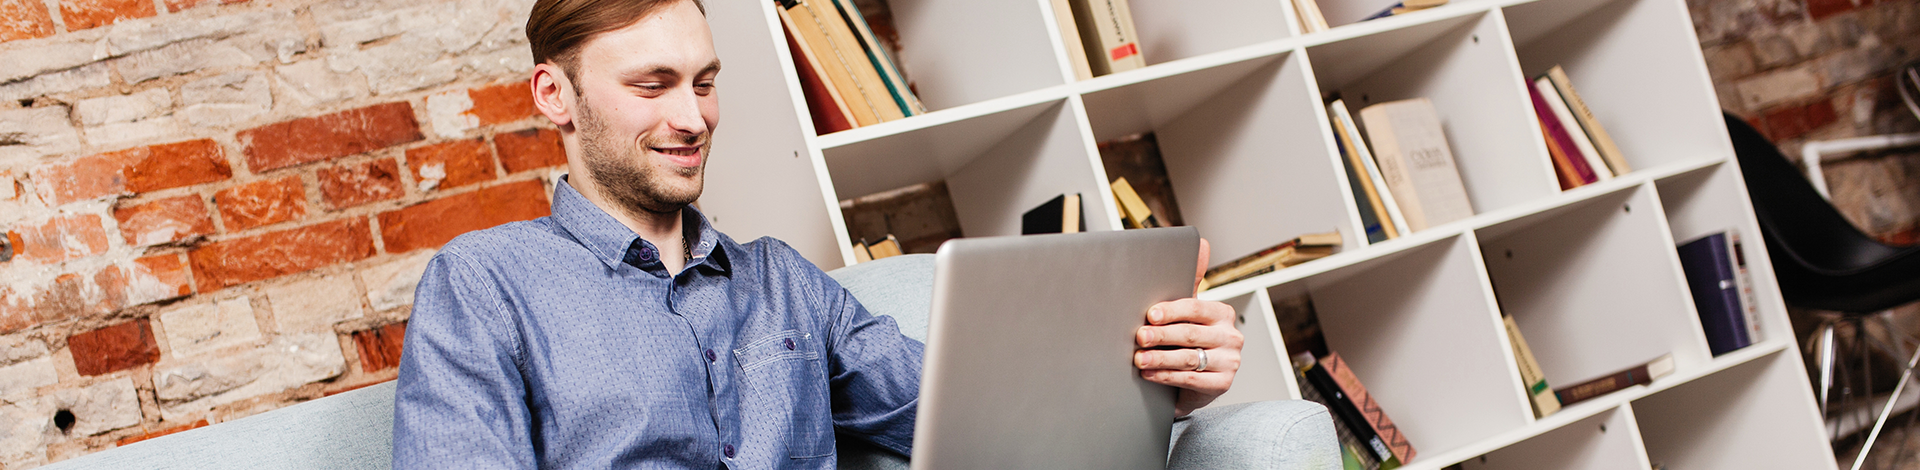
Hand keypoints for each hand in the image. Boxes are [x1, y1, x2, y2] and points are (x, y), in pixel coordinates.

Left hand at [1134, 239, 1241, 416]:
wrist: (1195, 380)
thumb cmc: (1188, 340)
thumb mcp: (1188, 311)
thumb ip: (1191, 278)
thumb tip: (1202, 242)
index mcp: (1222, 313)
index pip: (1195, 308)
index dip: (1170, 311)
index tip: (1149, 315)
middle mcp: (1231, 336)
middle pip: (1191, 333)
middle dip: (1161, 335)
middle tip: (1139, 336)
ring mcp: (1229, 361)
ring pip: (1190, 357)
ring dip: (1160, 358)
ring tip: (1139, 358)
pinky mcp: (1223, 383)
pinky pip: (1191, 379)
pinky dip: (1166, 376)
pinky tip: (1149, 374)